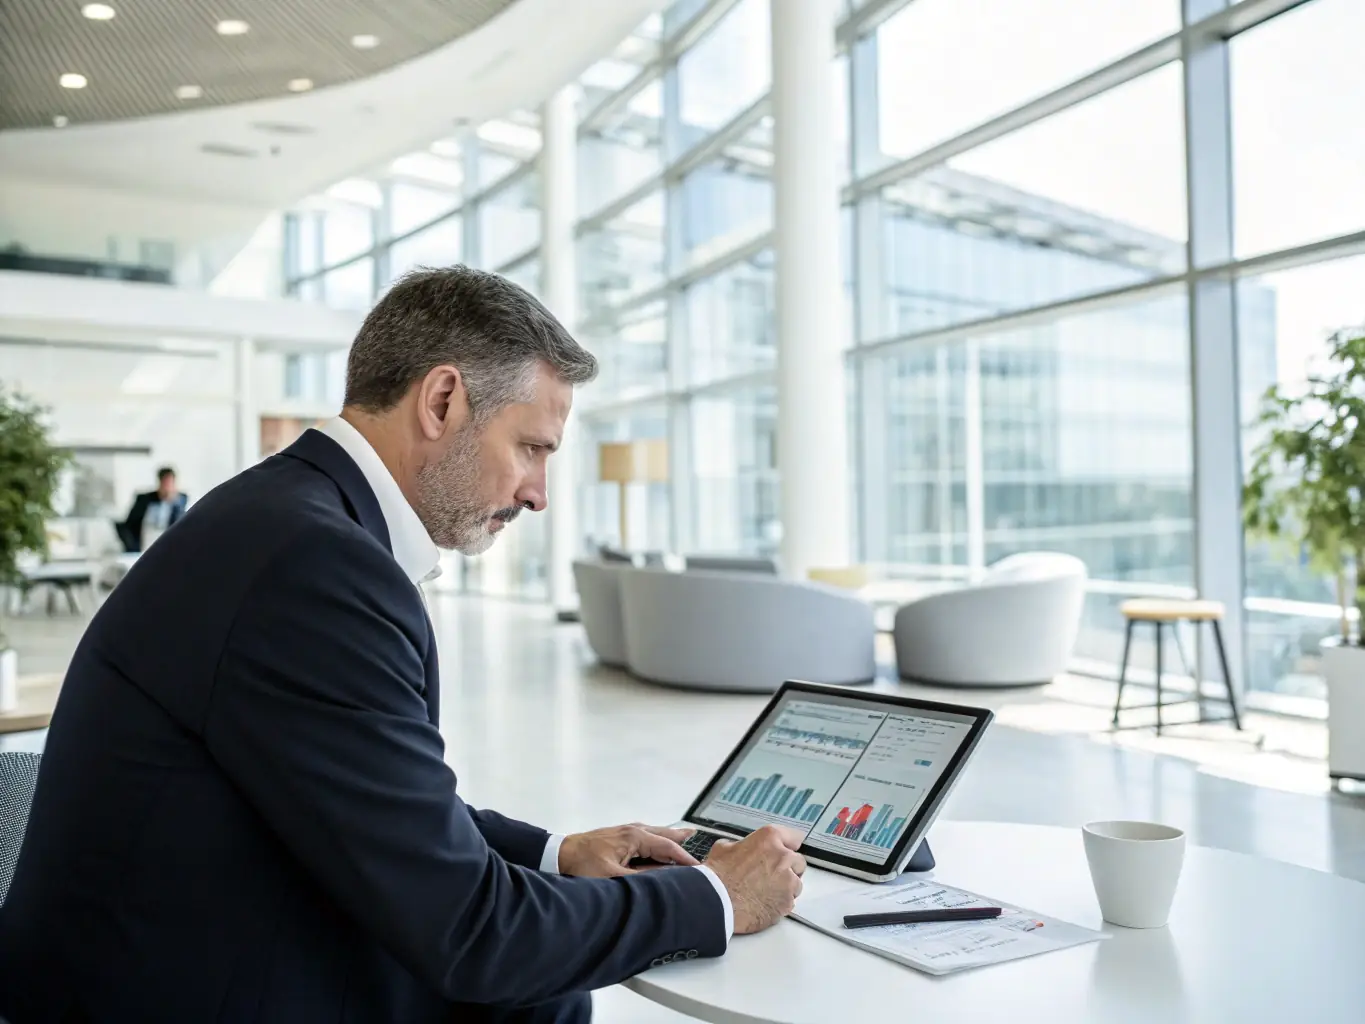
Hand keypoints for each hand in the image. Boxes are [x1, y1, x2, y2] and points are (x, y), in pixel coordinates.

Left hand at [557, 824, 699, 878]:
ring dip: (669, 838)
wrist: (557, 855)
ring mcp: (624, 832)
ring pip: (654, 833)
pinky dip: (656, 838)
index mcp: (634, 837)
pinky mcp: (617, 837)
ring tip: (684, 836)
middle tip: (698, 838)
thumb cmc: (582, 865)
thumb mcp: (613, 878)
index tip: (700, 869)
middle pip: (663, 835)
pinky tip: (656, 842)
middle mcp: (632, 830)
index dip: (685, 859)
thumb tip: (664, 881)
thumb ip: (641, 879)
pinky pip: (644, 836)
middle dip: (680, 839)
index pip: (668, 847)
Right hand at [703, 825, 805, 934]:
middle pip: (798, 861)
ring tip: (765, 892)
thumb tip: (739, 848)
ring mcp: (788, 882)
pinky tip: (764, 904)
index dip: (788, 844)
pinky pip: (789, 902)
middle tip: (771, 874)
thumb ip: (741, 845)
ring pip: (796, 884)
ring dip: (786, 887)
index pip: (794, 836)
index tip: (788, 849)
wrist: (717, 904)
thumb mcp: (724, 848)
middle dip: (788, 867)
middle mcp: (783, 858)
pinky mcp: (787, 903)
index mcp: (769, 839)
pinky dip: (780, 904)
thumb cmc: (718, 877)